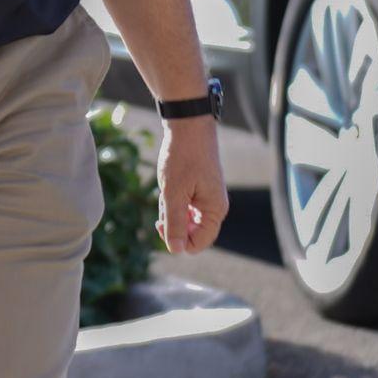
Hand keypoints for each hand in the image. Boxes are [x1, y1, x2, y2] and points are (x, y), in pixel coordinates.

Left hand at [155, 115, 229, 253]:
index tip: (162, 222)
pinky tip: (168, 184)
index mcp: (215, 211)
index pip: (198, 244)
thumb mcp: (173, 193)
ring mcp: (206, 200)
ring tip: (167, 187)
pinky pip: (181, 206)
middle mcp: (214, 208)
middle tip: (164, 200)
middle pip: (189, 233)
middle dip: (171, 221)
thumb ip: (174, 223)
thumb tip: (176, 250)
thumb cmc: (183, 158)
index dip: (178, 240)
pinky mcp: (197, 191)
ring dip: (169, 209)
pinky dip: (170, 200)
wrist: (187, 127)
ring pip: (182, 219)